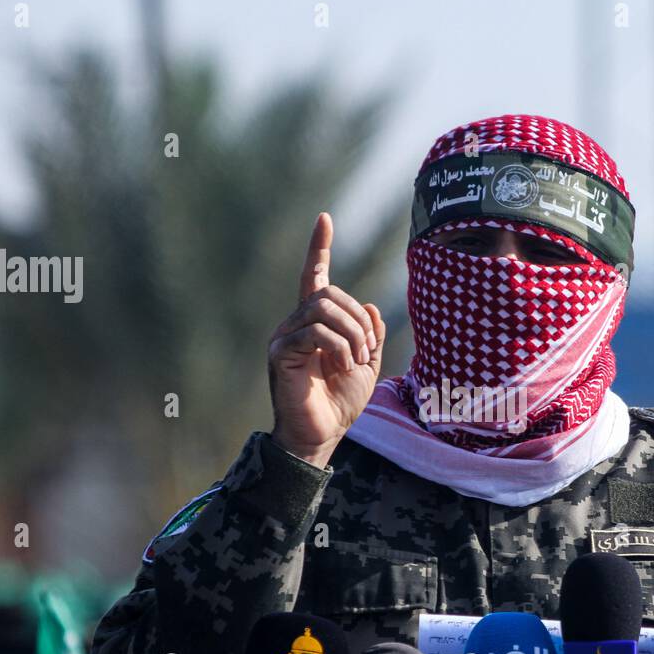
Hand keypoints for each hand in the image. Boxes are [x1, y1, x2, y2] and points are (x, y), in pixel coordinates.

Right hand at [268, 213, 385, 468]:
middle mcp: (296, 324)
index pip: (313, 276)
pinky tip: (341, 365)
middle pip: (328, 294)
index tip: (324, 219)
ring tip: (355, 359)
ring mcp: (286, 337)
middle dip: (358, 318)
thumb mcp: (368, 365)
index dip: (318, 248)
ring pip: (322, 308)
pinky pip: (314, 332)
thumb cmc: (341, 402)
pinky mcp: (281, 354)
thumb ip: (371, 335)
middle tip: (368, 349)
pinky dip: (337, 347)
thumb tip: (372, 307)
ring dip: (352, 333)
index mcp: (316, 324)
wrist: (322, 434)